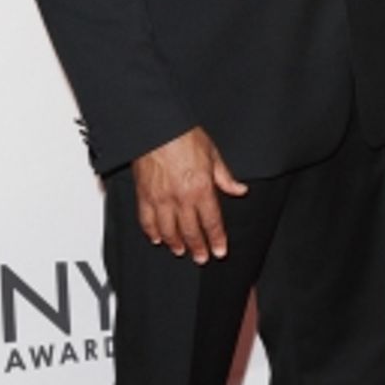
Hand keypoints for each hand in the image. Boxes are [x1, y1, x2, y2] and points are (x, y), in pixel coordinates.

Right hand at [132, 126, 247, 263]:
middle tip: (201, 258)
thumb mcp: (212, 154)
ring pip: (169, 231)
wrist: (155, 126)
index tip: (219, 251)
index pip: (212, 222)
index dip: (216, 240)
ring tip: (181, 251)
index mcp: (201, 188)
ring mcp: (161, 199)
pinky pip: (147, 221)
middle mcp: (181, 198)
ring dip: (176, 244)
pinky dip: (152, 232)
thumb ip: (225, 177)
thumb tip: (240, 190)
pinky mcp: (144, 195)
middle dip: (198, 248)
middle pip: (191, 232)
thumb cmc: (182, 135)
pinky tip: (157, 238)